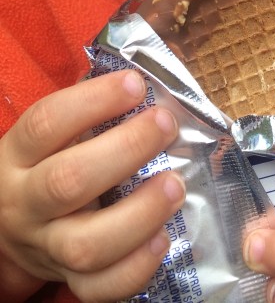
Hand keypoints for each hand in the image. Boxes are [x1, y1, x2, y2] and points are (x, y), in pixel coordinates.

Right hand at [0, 70, 184, 302]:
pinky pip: (98, 289)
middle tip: (166, 124)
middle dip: (126, 149)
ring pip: (86, 243)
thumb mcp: (54, 135)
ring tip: (176, 184)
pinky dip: (135, 268)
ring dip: (139, 213)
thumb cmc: (48, 163)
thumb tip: (154, 76)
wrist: (8, 229)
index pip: (47, 123)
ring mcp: (46, 247)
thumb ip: (93, 109)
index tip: (137, 84)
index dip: (93, 101)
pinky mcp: (68, 280)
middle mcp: (26, 202)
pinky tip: (164, 239)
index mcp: (20, 155)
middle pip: (68, 181)